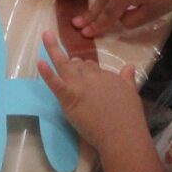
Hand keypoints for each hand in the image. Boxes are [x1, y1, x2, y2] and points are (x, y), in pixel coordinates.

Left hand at [37, 31, 148, 156]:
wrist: (123, 134)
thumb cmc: (129, 117)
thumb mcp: (132, 92)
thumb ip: (127, 78)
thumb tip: (129, 66)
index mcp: (106, 75)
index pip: (92, 67)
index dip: (87, 69)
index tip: (84, 72)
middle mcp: (92, 76)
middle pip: (78, 65)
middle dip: (74, 63)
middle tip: (70, 63)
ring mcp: (79, 86)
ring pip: (65, 66)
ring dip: (55, 51)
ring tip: (47, 37)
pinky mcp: (70, 98)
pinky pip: (56, 84)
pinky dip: (47, 74)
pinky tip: (39, 62)